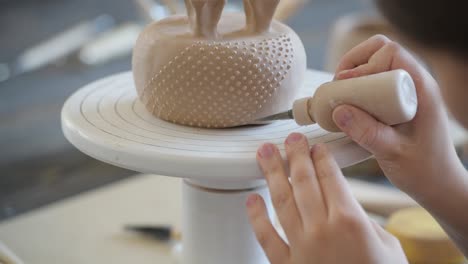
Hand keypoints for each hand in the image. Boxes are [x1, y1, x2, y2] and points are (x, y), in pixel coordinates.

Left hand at [246, 133, 406, 263]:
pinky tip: (251, 199)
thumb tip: (347, 207)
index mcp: (350, 221)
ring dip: (272, 173)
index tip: (315, 145)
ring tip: (265, 153)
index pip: (331, 178)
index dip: (321, 158)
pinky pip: (266, 237)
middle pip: (304, 182)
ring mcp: (301, 248)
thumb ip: (364, 221)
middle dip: (296, 156)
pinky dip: (256, 216)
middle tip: (290, 138)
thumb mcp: (387, 246)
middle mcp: (322, 230)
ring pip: (282, 201)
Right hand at [332, 35, 463, 199]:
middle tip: (339, 87)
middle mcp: (416, 84)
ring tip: (341, 96)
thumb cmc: (424, 171)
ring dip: (355, 74)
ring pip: (377, 63)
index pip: (391, 53)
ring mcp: (408, 91)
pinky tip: (350, 106)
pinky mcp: (399, 101)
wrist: (439, 185)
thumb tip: (339, 110)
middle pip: (381, 50)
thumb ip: (367, 132)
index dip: (364, 64)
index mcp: (421, 89)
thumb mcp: (393, 153)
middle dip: (354, 63)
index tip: (346, 87)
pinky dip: (359, 87)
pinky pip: (377, 81)